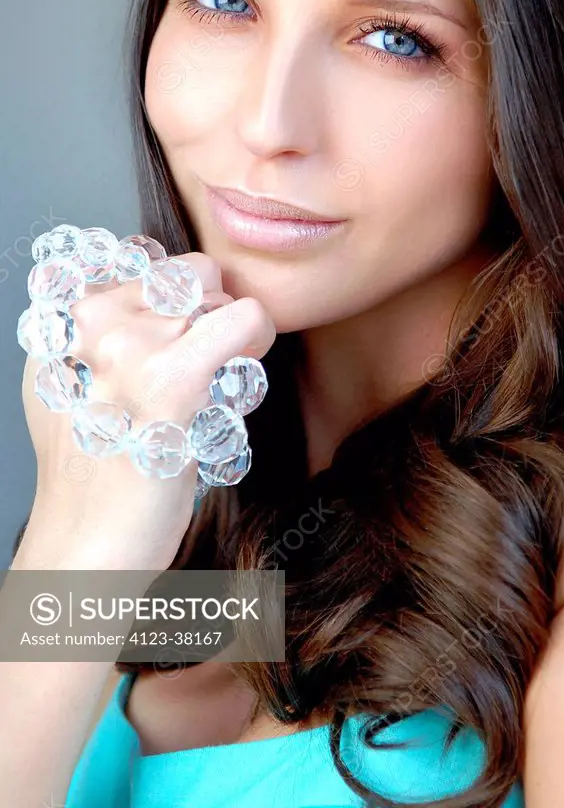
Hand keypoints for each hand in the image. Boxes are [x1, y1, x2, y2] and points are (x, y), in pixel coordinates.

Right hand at [19, 252, 275, 570]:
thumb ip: (93, 330)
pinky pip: (246, 319)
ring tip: (209, 387)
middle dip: (208, 311)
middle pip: (190, 271)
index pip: (150, 263)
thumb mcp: (63, 384)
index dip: (178, 303)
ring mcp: (130, 346)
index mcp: (65, 315)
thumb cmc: (87, 472)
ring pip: (220, 293)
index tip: (176, 345)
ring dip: (230, 337)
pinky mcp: (173, 380)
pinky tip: (236, 383)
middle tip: (202, 366)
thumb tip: (137, 283)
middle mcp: (91, 320)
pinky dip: (257, 340)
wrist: (85, 544)